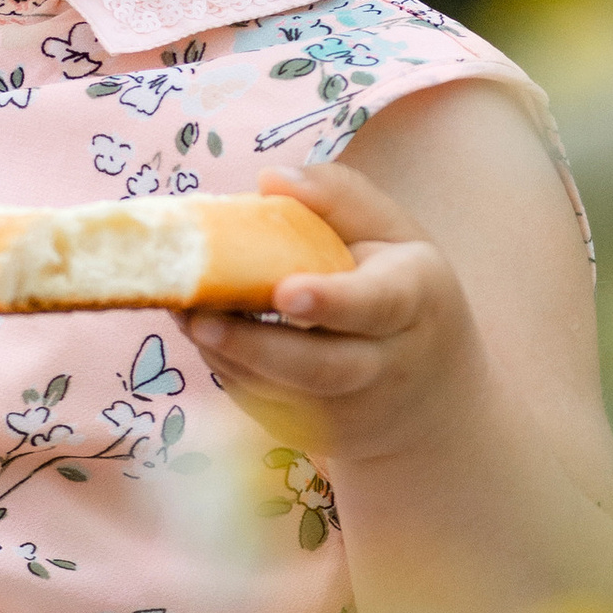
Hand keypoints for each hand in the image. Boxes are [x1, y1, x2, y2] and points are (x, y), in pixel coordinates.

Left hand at [186, 157, 485, 472]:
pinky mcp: (314, 434)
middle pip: (320, 366)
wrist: (428, 394)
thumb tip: (269, 178)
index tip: (285, 293)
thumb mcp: (392, 233)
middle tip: (199, 320)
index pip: (375, 304)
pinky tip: (203, 331)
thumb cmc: (402, 290)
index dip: (331, 301)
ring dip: (225, 354)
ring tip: (183, 314)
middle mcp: (386, 364)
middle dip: (256, 345)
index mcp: (412, 301)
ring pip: (280, 391)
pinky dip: (226, 367)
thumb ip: (339, 197)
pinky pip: (261, 402)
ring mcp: (350, 409)